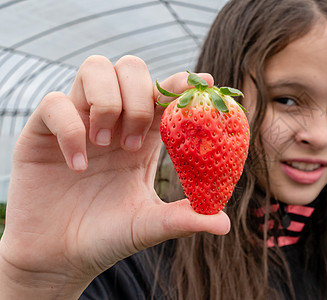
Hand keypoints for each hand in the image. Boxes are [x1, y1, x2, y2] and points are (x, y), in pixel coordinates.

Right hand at [0, 55, 229, 298]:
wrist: (60, 259)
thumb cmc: (108, 237)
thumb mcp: (150, 226)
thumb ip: (184, 219)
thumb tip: (225, 224)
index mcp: (144, 137)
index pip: (164, 94)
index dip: (182, 83)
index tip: (204, 83)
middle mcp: (114, 121)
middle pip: (132, 68)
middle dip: (140, 97)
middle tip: (135, 143)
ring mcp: (79, 121)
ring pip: (95, 69)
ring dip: (108, 102)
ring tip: (107, 145)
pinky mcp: (43, 131)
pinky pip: (56, 103)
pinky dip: (71, 129)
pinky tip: (77, 165)